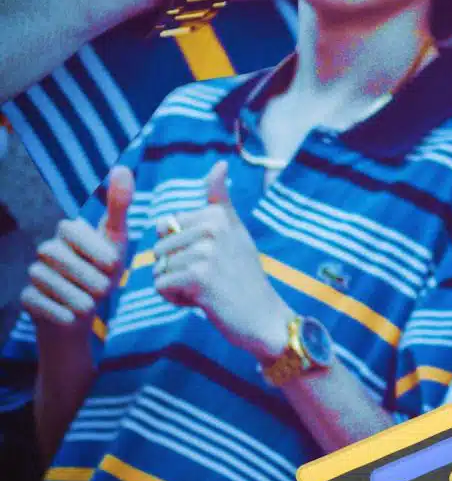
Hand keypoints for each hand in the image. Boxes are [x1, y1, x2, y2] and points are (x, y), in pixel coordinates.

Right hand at [20, 165, 133, 334]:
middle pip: (61, 258)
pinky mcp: (27, 298)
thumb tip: (122, 167)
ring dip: (79, 297)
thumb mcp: (118, 239)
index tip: (113, 264)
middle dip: (90, 278)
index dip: (95, 250)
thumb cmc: (105, 271)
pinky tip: (73, 316)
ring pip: (49, 282)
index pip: (72, 230)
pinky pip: (39, 304)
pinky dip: (62, 313)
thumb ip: (119, 205)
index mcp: (69, 231)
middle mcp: (47, 249)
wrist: (88, 311)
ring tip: (92, 302)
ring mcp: (34, 273)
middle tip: (105, 288)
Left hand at [152, 160, 288, 359]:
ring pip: (158, 268)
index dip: (180, 249)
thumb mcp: (235, 232)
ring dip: (175, 286)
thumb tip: (219, 162)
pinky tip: (201, 302)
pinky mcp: (198, 276)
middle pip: (159, 248)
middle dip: (174, 269)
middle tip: (209, 279)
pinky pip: (160, 286)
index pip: (166, 228)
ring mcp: (206, 251)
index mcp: (217, 214)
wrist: (264, 318)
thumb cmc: (244, 277)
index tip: (210, 261)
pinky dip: (174, 300)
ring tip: (206, 291)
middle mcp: (213, 227)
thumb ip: (220, 200)